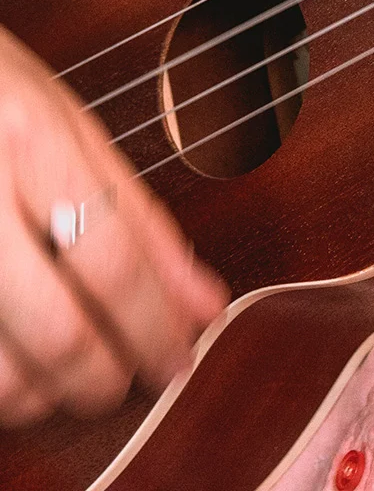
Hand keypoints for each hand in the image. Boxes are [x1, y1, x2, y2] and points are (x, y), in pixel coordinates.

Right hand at [0, 27, 228, 426]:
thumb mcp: (73, 128)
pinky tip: (15, 368)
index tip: (180, 357)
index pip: (112, 260)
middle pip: (58, 328)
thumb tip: (204, 301)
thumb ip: (141, 217)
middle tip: (130, 381)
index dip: (155, 326)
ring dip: (44, 397)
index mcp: (31, 141)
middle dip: (106, 377)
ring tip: (70, 381)